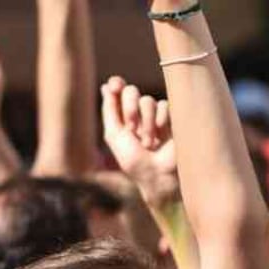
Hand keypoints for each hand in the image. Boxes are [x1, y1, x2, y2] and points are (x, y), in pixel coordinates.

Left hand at [101, 76, 179, 207]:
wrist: (159, 173)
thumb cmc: (133, 159)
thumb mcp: (114, 135)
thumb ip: (110, 110)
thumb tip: (105, 86)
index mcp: (121, 118)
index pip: (118, 92)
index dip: (116, 85)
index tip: (115, 85)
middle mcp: (138, 113)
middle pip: (131, 91)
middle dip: (129, 108)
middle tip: (131, 128)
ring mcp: (156, 115)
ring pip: (148, 99)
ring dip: (145, 121)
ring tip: (148, 142)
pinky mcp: (174, 116)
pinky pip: (165, 105)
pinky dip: (160, 121)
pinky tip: (162, 136)